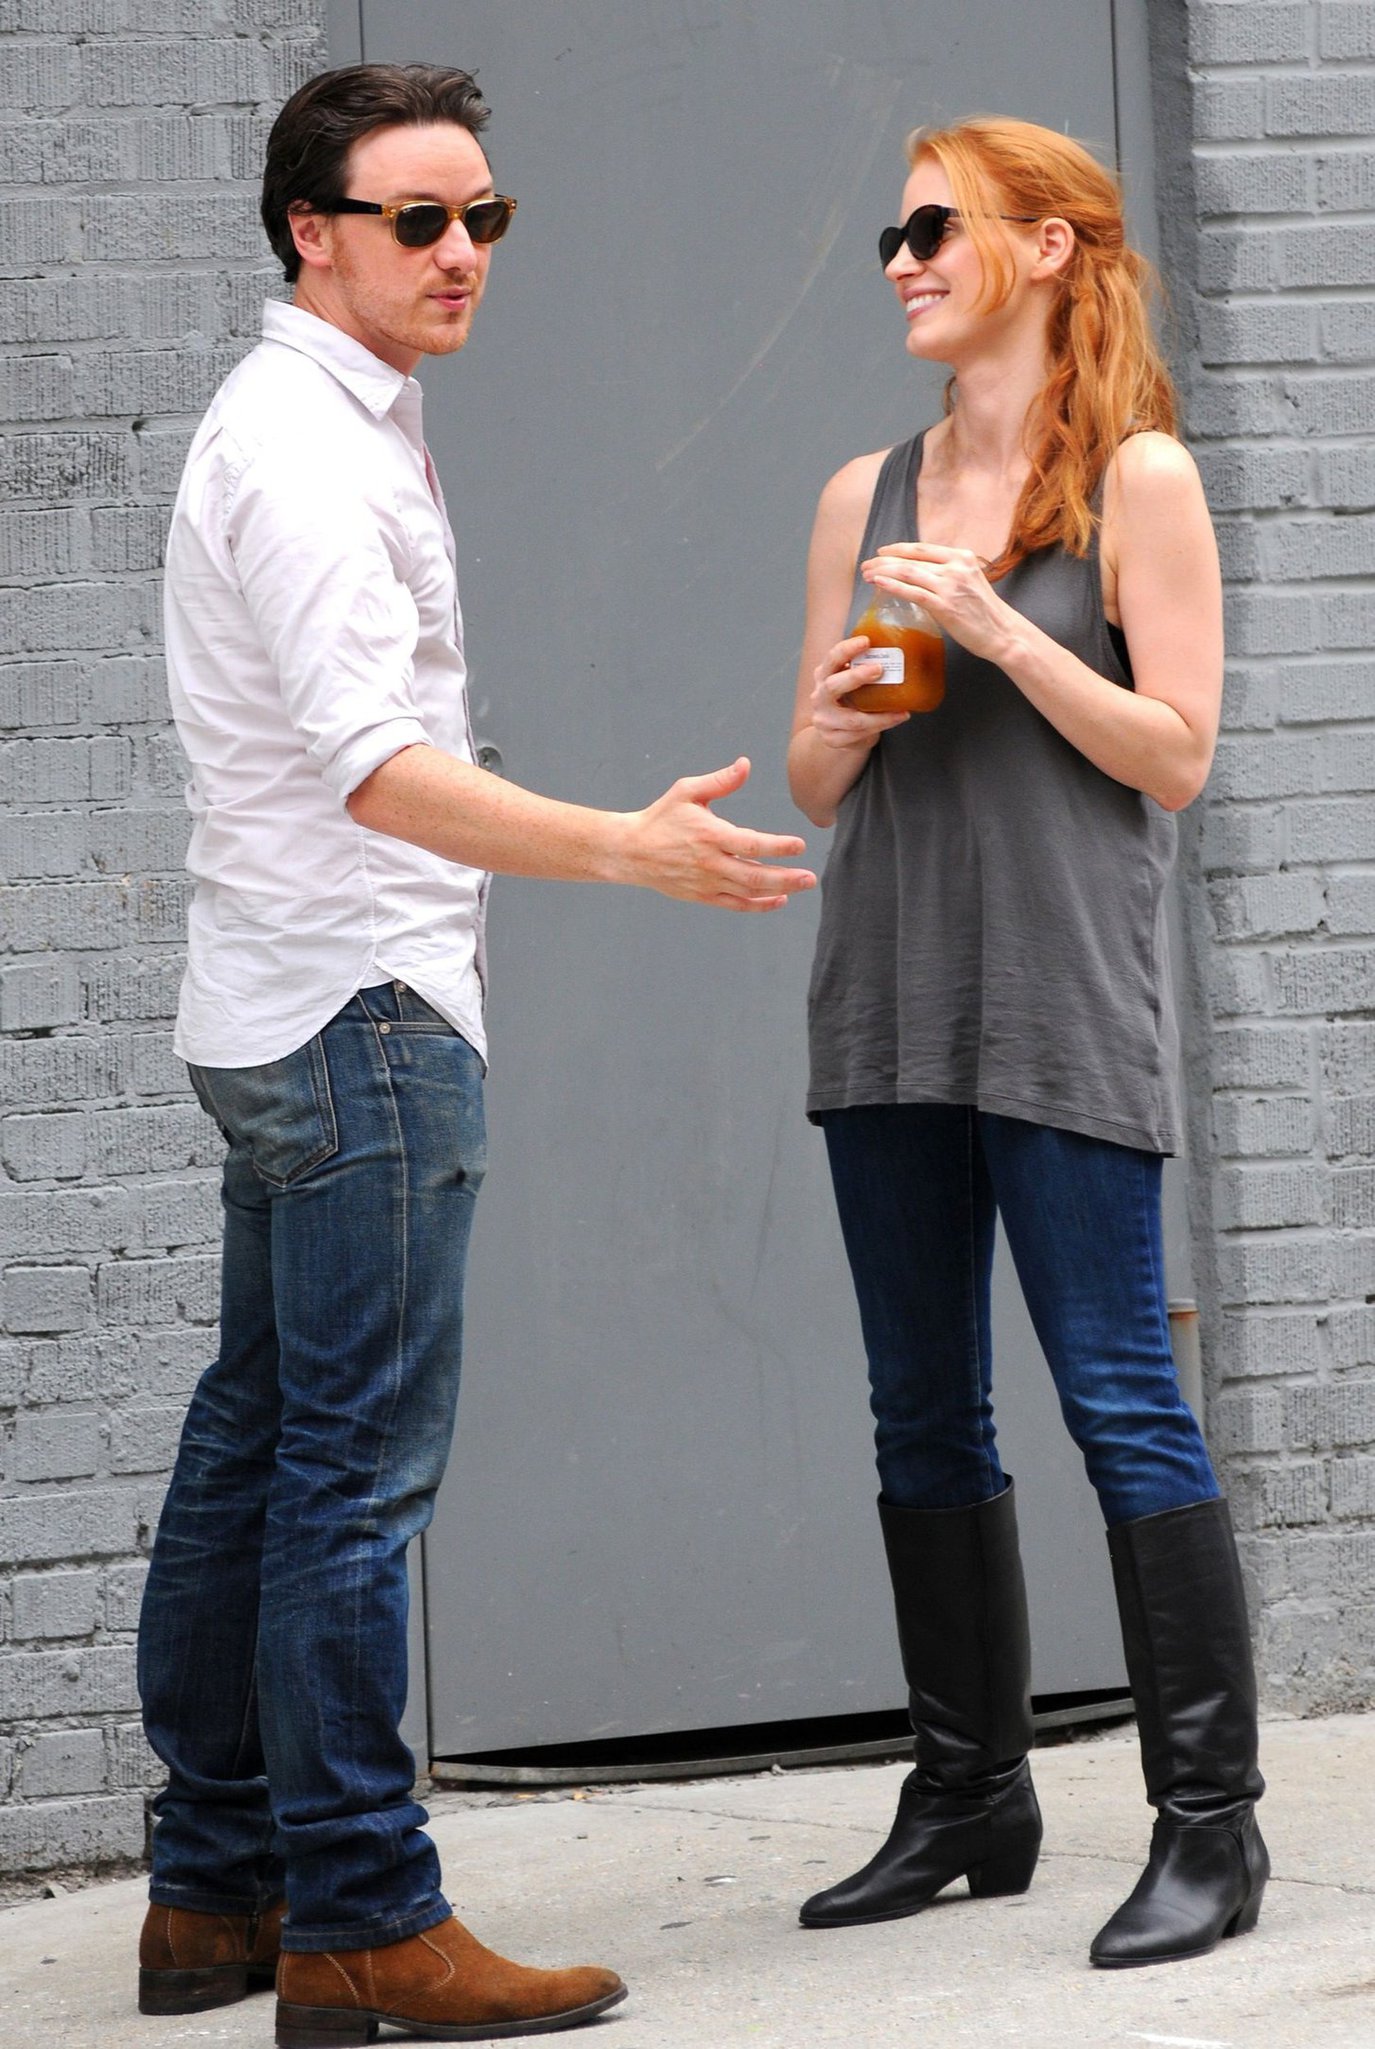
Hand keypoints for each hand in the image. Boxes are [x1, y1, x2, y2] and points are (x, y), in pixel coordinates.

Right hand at [621, 757, 815, 910]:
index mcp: (709, 835)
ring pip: (748, 892)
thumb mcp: (686, 791)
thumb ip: (720, 781)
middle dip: (786, 877)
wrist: (631, 851)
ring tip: (802, 885)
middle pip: (754, 875)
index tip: (800, 845)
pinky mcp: (702, 896)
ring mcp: (706, 882)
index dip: (778, 846)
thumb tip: (746, 764)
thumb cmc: (662, 817)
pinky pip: (735, 904)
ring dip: (778, 891)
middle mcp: (709, 862)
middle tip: (811, 877)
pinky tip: (778, 899)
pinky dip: (758, 905)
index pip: (750, 843)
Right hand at [808, 633, 911, 749]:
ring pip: (852, 718)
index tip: (866, 641)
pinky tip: (897, 718)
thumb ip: (862, 668)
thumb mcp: (849, 680)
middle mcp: (820, 697)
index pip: (832, 659)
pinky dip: (881, 725)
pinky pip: (860, 734)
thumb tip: (896, 650)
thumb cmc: (848, 701)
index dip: (847, 649)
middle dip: (857, 677)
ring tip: (900, 708)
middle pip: (833, 686)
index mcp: (824, 676)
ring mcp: (824, 720)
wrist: (836, 732)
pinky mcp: (833, 739)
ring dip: (879, 714)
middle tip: (879, 669)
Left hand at [862, 542, 1018, 665]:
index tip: (881, 553)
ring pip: (908, 572)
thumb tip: (922, 573)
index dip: (898, 549)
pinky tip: (879, 584)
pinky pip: (913, 592)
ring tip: (867, 575)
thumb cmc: (985, 612)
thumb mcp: (969, 581)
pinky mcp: (945, 606)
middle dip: (884, 560)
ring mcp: (950, 586)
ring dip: (883, 572)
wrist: (1002, 633)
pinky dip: (893, 586)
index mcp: (961, 557)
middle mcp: (955, 567)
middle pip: (911, 558)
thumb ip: (949, 573)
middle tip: (866, 565)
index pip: (922, 548)